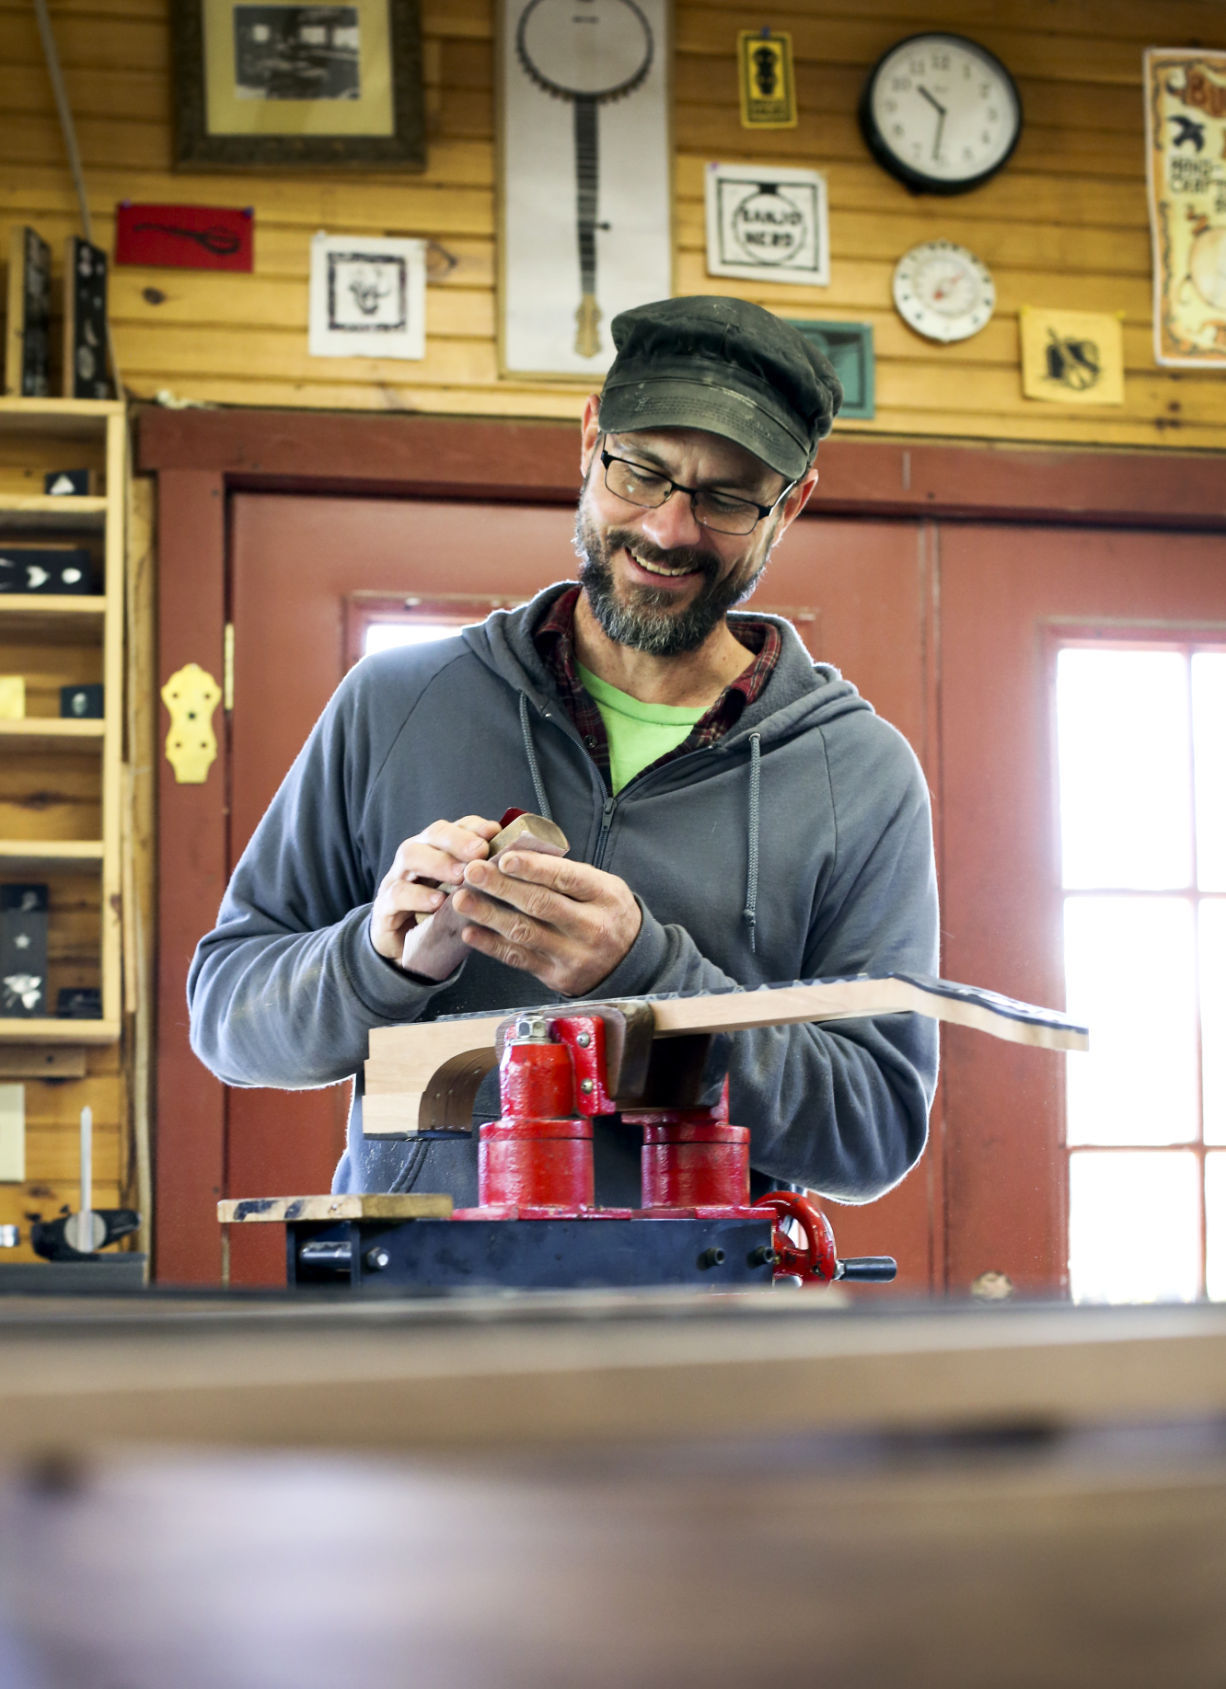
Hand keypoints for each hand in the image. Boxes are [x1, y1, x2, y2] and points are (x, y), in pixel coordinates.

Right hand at [371, 815, 500, 977]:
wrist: (407, 952)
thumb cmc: (443, 919)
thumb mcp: (467, 897)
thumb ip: (484, 879)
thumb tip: (519, 864)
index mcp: (438, 850)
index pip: (456, 827)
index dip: (474, 827)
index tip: (495, 832)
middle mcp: (416, 857)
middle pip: (432, 834)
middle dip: (457, 839)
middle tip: (480, 851)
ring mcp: (396, 879)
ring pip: (410, 855)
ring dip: (438, 862)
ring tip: (461, 875)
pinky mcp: (384, 907)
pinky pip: (397, 894)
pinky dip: (417, 895)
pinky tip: (437, 902)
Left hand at [451, 850, 641, 996]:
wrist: (629, 963)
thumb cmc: (608, 915)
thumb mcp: (603, 887)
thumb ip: (567, 874)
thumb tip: (518, 854)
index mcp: (605, 896)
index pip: (566, 878)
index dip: (533, 868)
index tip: (504, 858)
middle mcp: (591, 927)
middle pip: (540, 904)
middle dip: (501, 887)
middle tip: (473, 871)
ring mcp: (573, 955)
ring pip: (524, 933)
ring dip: (488, 915)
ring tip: (462, 899)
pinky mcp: (556, 976)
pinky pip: (518, 959)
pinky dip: (491, 945)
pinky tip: (471, 931)